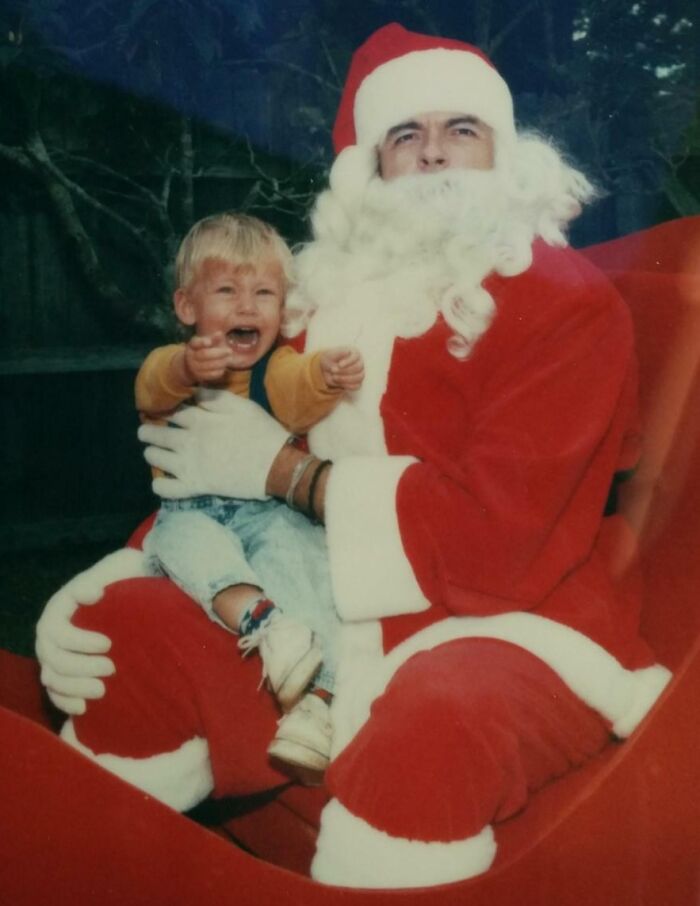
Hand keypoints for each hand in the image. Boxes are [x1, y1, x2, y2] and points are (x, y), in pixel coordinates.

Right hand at [35, 548, 146, 714]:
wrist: (137, 591)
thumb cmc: (128, 577)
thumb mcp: (120, 567)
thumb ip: (103, 576)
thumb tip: (93, 593)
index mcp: (60, 608)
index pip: (58, 630)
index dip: (79, 642)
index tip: (109, 643)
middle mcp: (51, 632)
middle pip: (55, 658)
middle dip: (82, 667)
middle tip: (112, 668)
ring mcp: (55, 653)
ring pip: (53, 678)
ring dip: (75, 688)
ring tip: (103, 690)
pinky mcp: (63, 671)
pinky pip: (55, 693)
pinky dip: (66, 702)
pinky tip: (85, 707)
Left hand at [139, 388, 289, 499]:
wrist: (275, 465)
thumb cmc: (262, 432)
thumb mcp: (242, 406)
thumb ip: (215, 398)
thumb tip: (195, 391)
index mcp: (199, 420)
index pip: (171, 411)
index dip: (166, 411)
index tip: (165, 413)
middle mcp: (187, 441)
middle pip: (155, 434)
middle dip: (148, 432)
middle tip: (147, 433)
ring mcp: (188, 465)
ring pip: (154, 458)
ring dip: (151, 453)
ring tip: (154, 453)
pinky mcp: (194, 486)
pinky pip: (165, 489)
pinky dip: (160, 485)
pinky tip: (164, 480)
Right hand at [182, 332, 233, 383]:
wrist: (189, 368)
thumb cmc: (201, 351)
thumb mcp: (205, 343)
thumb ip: (213, 339)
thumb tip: (220, 334)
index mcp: (192, 346)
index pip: (195, 343)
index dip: (202, 342)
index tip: (209, 342)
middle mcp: (190, 356)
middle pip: (205, 354)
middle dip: (218, 353)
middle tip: (230, 351)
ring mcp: (194, 367)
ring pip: (208, 365)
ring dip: (221, 362)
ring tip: (229, 359)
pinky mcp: (199, 377)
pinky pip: (210, 374)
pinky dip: (219, 370)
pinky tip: (224, 366)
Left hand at [320, 346, 364, 390]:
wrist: (326, 369)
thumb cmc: (330, 359)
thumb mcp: (331, 354)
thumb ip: (339, 353)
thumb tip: (347, 352)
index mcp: (355, 354)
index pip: (356, 357)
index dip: (348, 361)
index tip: (339, 365)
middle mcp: (359, 363)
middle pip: (358, 368)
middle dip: (345, 371)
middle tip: (333, 370)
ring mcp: (360, 373)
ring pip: (359, 377)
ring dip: (346, 379)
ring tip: (334, 377)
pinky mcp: (357, 383)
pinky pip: (357, 386)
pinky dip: (347, 385)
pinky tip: (338, 383)